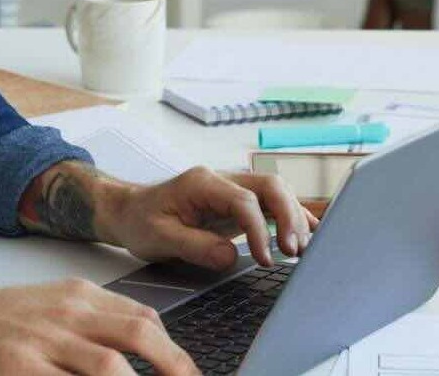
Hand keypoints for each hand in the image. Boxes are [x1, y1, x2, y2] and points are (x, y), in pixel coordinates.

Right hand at [0, 278, 197, 375]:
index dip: (173, 347)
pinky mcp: (22, 367)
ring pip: (108, 366)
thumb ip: (99, 319)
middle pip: (137, 334)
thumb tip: (146, 341)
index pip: (142, 316)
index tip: (189, 371)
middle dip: (173, 363)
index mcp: (82, 296)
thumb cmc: (9, 316)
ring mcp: (46, 341)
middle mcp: (69, 314)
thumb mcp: (59, 302)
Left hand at [103, 166, 319, 270]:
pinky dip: (291, 216)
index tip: (265, 258)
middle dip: (288, 216)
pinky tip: (308, 232)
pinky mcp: (237, 203)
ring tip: (302, 249)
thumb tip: (231, 256)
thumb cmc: (141, 221)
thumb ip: (195, 245)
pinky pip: (271, 204)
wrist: (130, 211)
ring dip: (293, 218)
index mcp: (202, 182)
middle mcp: (222, 180)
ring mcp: (232, 190)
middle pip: (270, 186)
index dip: (260, 230)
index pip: (244, 201)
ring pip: (276, 193)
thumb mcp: (159, 237)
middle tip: (293, 251)